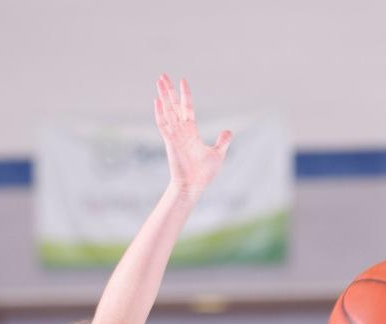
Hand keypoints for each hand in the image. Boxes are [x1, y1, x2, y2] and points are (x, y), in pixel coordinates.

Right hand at [154, 74, 230, 195]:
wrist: (194, 186)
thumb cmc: (204, 173)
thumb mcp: (218, 154)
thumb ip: (222, 142)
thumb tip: (228, 131)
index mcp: (191, 132)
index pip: (187, 109)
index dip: (185, 95)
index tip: (183, 81)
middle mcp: (181, 131)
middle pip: (174, 106)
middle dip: (169, 90)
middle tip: (163, 75)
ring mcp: (175, 135)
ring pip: (168, 111)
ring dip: (164, 96)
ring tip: (159, 80)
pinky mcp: (170, 142)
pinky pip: (163, 125)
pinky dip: (160, 113)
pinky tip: (157, 101)